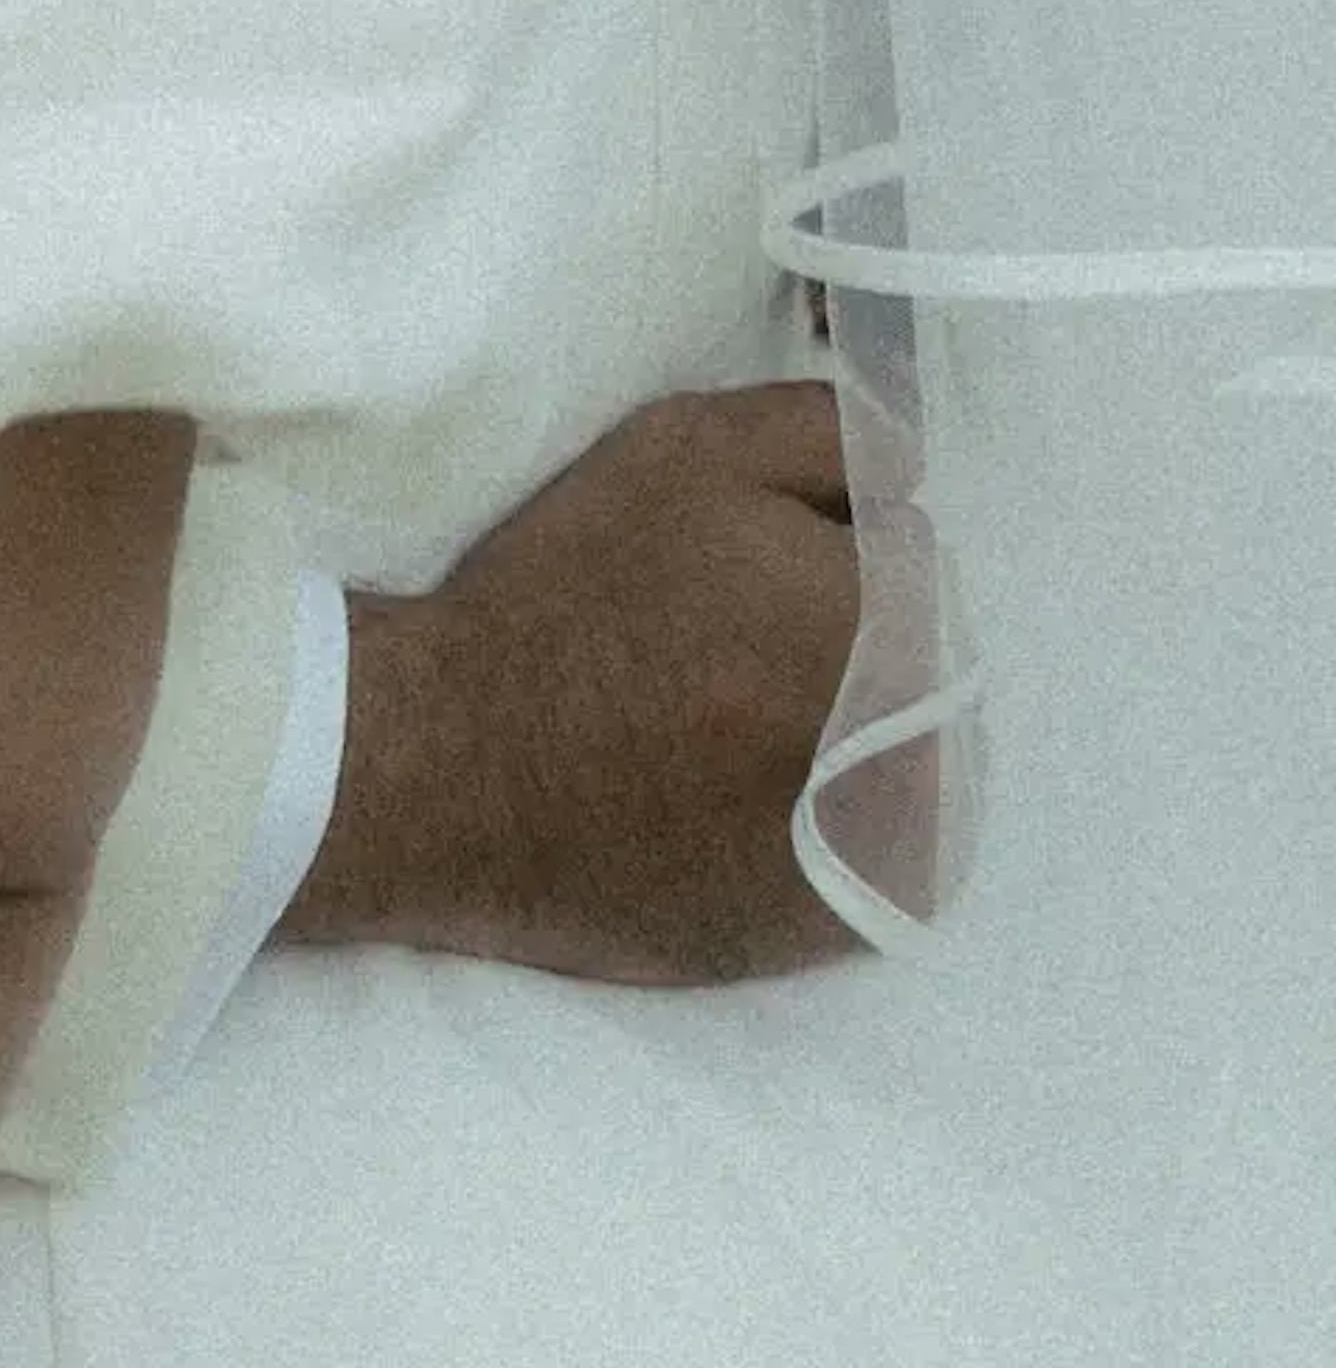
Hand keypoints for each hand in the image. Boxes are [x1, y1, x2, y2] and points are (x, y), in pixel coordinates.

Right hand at [289, 377, 863, 985]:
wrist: (449, 771)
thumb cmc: (566, 597)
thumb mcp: (686, 450)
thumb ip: (829, 433)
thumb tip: (912, 475)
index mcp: (895, 624)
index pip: (908, 566)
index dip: (816, 553)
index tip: (729, 577)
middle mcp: (918, 750)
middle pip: (918, 668)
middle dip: (839, 647)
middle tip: (716, 654)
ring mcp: (878, 856)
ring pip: (905, 764)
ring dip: (845, 737)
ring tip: (717, 730)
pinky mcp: (831, 934)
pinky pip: (868, 859)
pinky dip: (821, 825)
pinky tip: (726, 801)